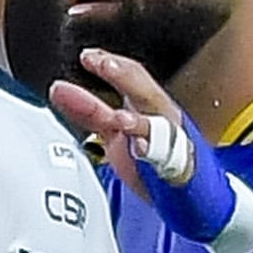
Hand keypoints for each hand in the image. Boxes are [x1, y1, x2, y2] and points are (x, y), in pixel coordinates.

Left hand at [49, 48, 252, 252]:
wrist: (193, 197)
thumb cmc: (156, 162)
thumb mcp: (117, 133)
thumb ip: (90, 111)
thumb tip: (59, 90)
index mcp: (149, 107)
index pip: (131, 76)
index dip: (110, 64)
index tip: (87, 56)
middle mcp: (162, 118)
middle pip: (144, 90)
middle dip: (124, 76)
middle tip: (100, 63)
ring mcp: (172, 141)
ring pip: (156, 124)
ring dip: (138, 120)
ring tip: (119, 118)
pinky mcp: (177, 168)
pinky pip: (167, 159)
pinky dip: (154, 153)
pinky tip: (141, 150)